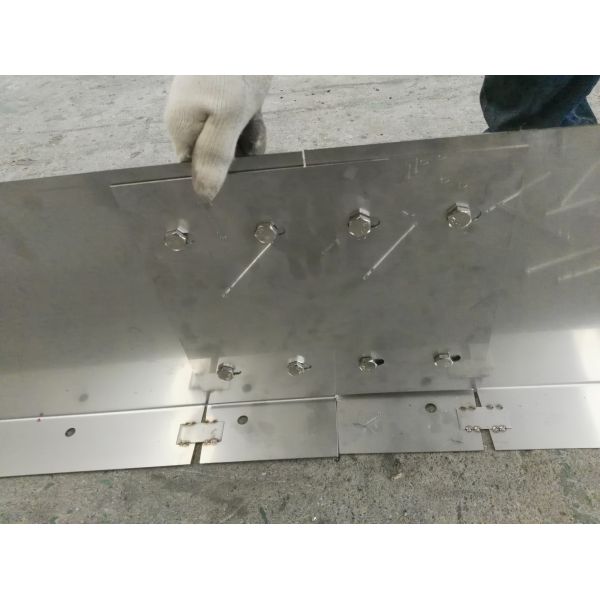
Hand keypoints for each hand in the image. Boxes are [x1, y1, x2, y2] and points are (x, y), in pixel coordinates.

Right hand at [165, 75, 271, 202]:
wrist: (247, 24)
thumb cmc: (233, 70)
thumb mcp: (226, 119)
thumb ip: (215, 156)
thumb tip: (203, 195)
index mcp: (181, 127)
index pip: (192, 168)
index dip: (213, 176)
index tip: (236, 180)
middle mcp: (191, 119)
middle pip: (214, 154)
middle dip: (237, 157)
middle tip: (253, 148)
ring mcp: (209, 107)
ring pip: (230, 139)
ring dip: (248, 140)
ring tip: (257, 129)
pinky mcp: (228, 98)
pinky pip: (240, 123)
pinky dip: (252, 125)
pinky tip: (259, 119)